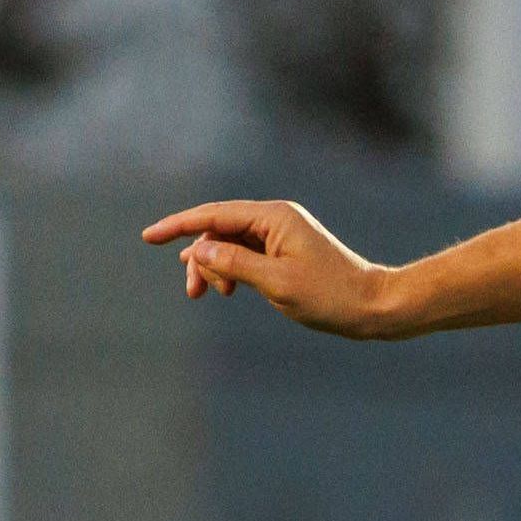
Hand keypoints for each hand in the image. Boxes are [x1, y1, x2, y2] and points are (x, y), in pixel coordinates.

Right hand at [139, 199, 409, 338]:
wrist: (371, 305)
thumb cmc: (329, 294)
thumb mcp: (276, 283)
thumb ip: (234, 263)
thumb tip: (199, 248)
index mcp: (273, 217)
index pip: (214, 215)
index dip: (178, 225)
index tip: (149, 237)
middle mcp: (275, 217)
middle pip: (218, 228)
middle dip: (199, 257)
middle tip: (192, 293)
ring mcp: (280, 233)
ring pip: (229, 243)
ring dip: (213, 266)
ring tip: (207, 294)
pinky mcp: (284, 249)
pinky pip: (245, 252)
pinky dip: (230, 269)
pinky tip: (227, 288)